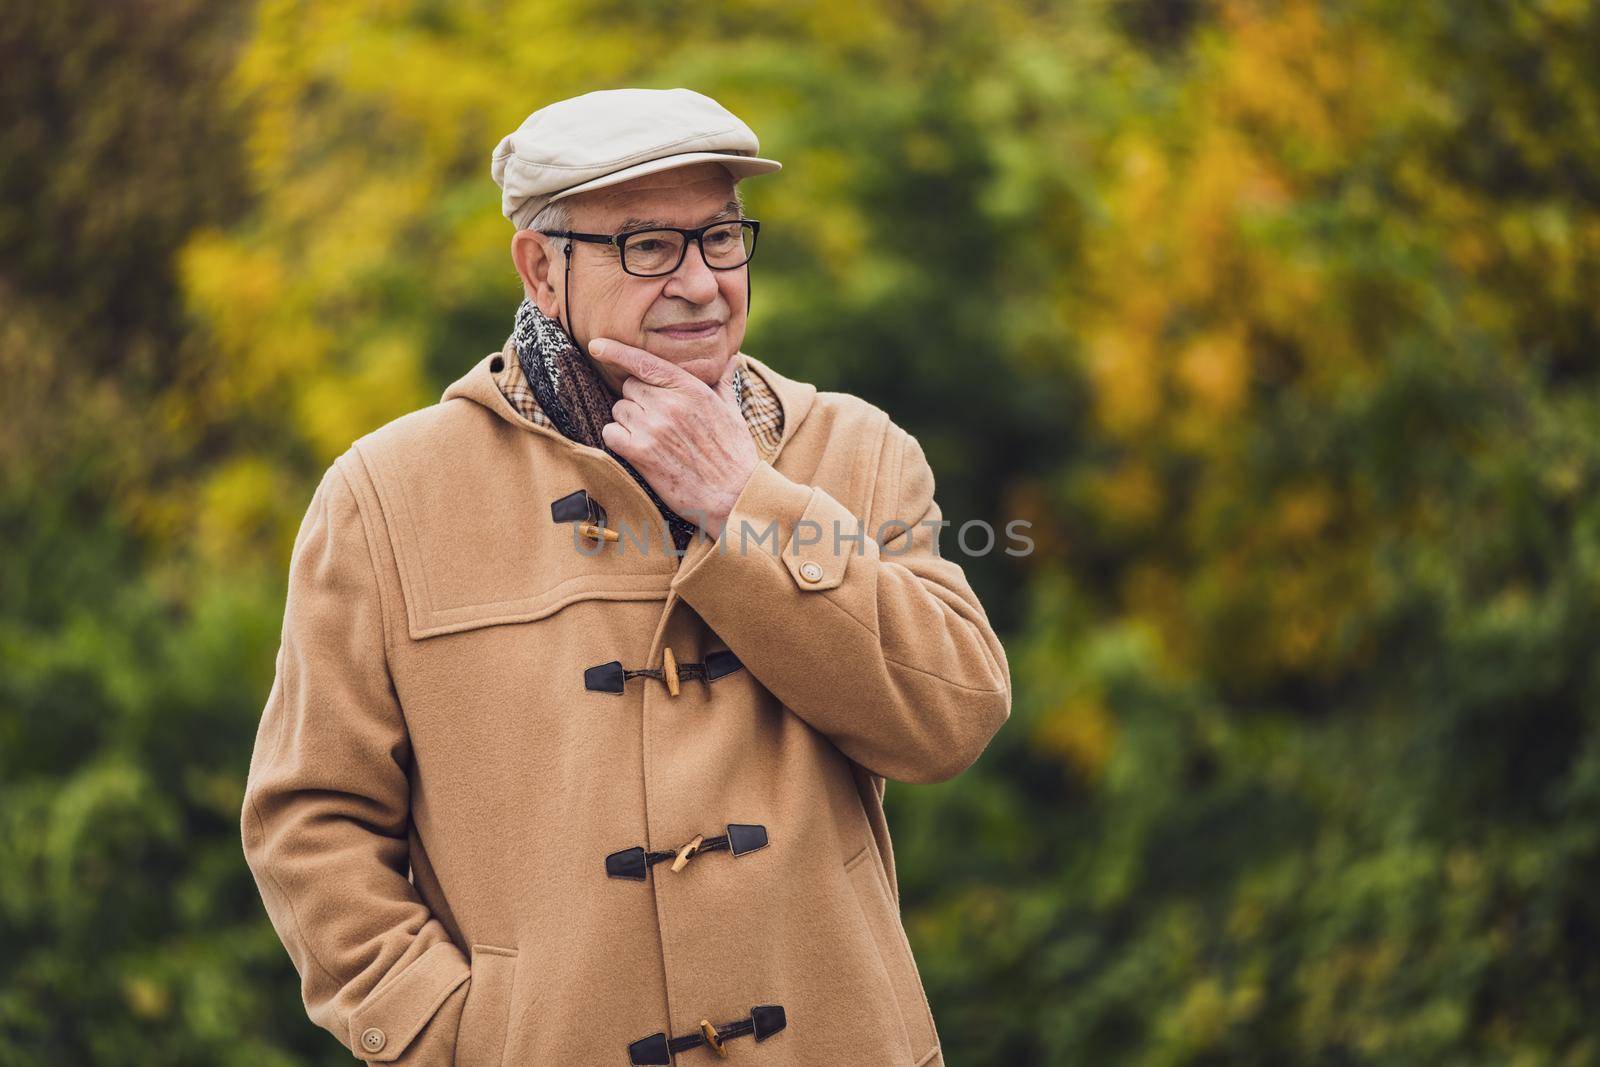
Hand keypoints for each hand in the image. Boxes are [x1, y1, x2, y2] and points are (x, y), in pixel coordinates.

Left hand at [588, 338, 758, 541]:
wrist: (734, 494)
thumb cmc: (735, 454)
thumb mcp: (733, 412)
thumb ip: (723, 383)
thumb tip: (732, 360)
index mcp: (691, 389)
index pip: (645, 362)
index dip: (617, 351)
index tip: (596, 345)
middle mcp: (669, 403)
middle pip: (630, 387)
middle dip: (639, 400)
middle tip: (658, 420)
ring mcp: (653, 427)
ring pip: (619, 409)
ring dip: (629, 421)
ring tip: (653, 438)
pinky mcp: (641, 453)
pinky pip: (610, 432)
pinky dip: (618, 439)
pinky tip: (638, 450)